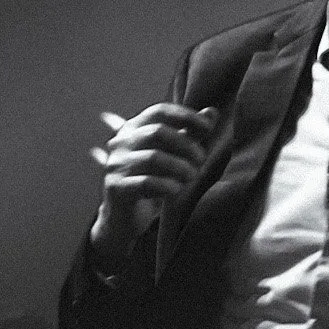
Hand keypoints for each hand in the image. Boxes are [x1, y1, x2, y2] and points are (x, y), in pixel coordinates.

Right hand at [88, 103, 219, 266]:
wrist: (125, 218)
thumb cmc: (151, 180)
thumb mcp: (173, 155)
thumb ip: (190, 133)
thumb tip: (212, 112)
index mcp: (133, 129)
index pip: (159, 111)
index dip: (185, 116)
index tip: (207, 128)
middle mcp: (121, 143)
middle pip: (157, 132)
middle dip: (186, 144)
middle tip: (202, 159)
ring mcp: (116, 164)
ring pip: (152, 157)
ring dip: (180, 166)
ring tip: (192, 177)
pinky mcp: (115, 186)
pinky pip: (145, 183)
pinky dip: (166, 185)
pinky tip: (177, 190)